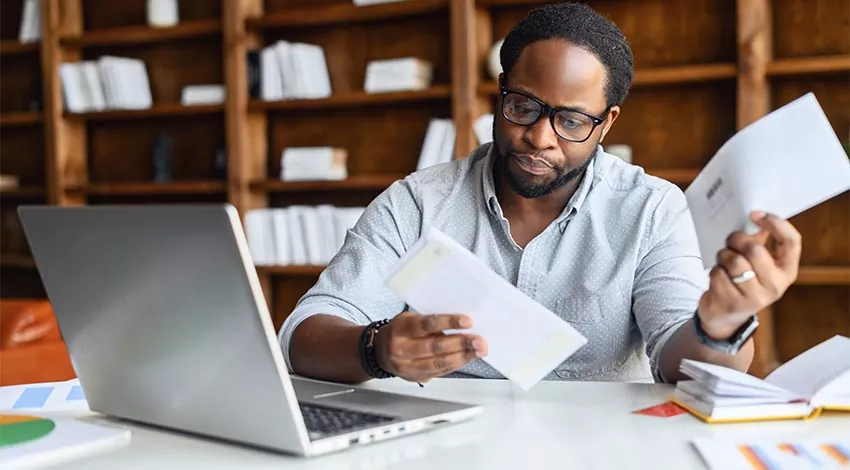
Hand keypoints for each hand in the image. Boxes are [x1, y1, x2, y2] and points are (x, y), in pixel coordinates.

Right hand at [374, 311, 487, 382]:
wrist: (380, 352)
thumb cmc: (400, 331)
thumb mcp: (409, 319)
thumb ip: (430, 322)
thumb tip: (461, 324)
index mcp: (400, 329)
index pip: (426, 325)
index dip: (448, 322)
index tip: (467, 321)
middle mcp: (401, 349)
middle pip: (435, 347)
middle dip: (461, 343)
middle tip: (479, 340)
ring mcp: (408, 366)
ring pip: (439, 363)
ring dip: (463, 357)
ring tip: (478, 350)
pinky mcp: (416, 377)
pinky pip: (440, 372)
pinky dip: (456, 364)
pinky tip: (467, 358)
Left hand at [697, 211, 801, 339]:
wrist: (725, 315)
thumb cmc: (742, 281)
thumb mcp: (758, 265)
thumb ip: (760, 242)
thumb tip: (755, 216)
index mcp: (787, 272)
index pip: (791, 241)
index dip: (775, 223)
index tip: (756, 214)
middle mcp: (775, 286)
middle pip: (755, 249)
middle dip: (737, 239)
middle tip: (730, 240)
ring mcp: (755, 298)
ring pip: (734, 261)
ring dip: (723, 255)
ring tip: (724, 261)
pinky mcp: (732, 303)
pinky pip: (718, 274)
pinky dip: (714, 271)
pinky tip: (719, 278)